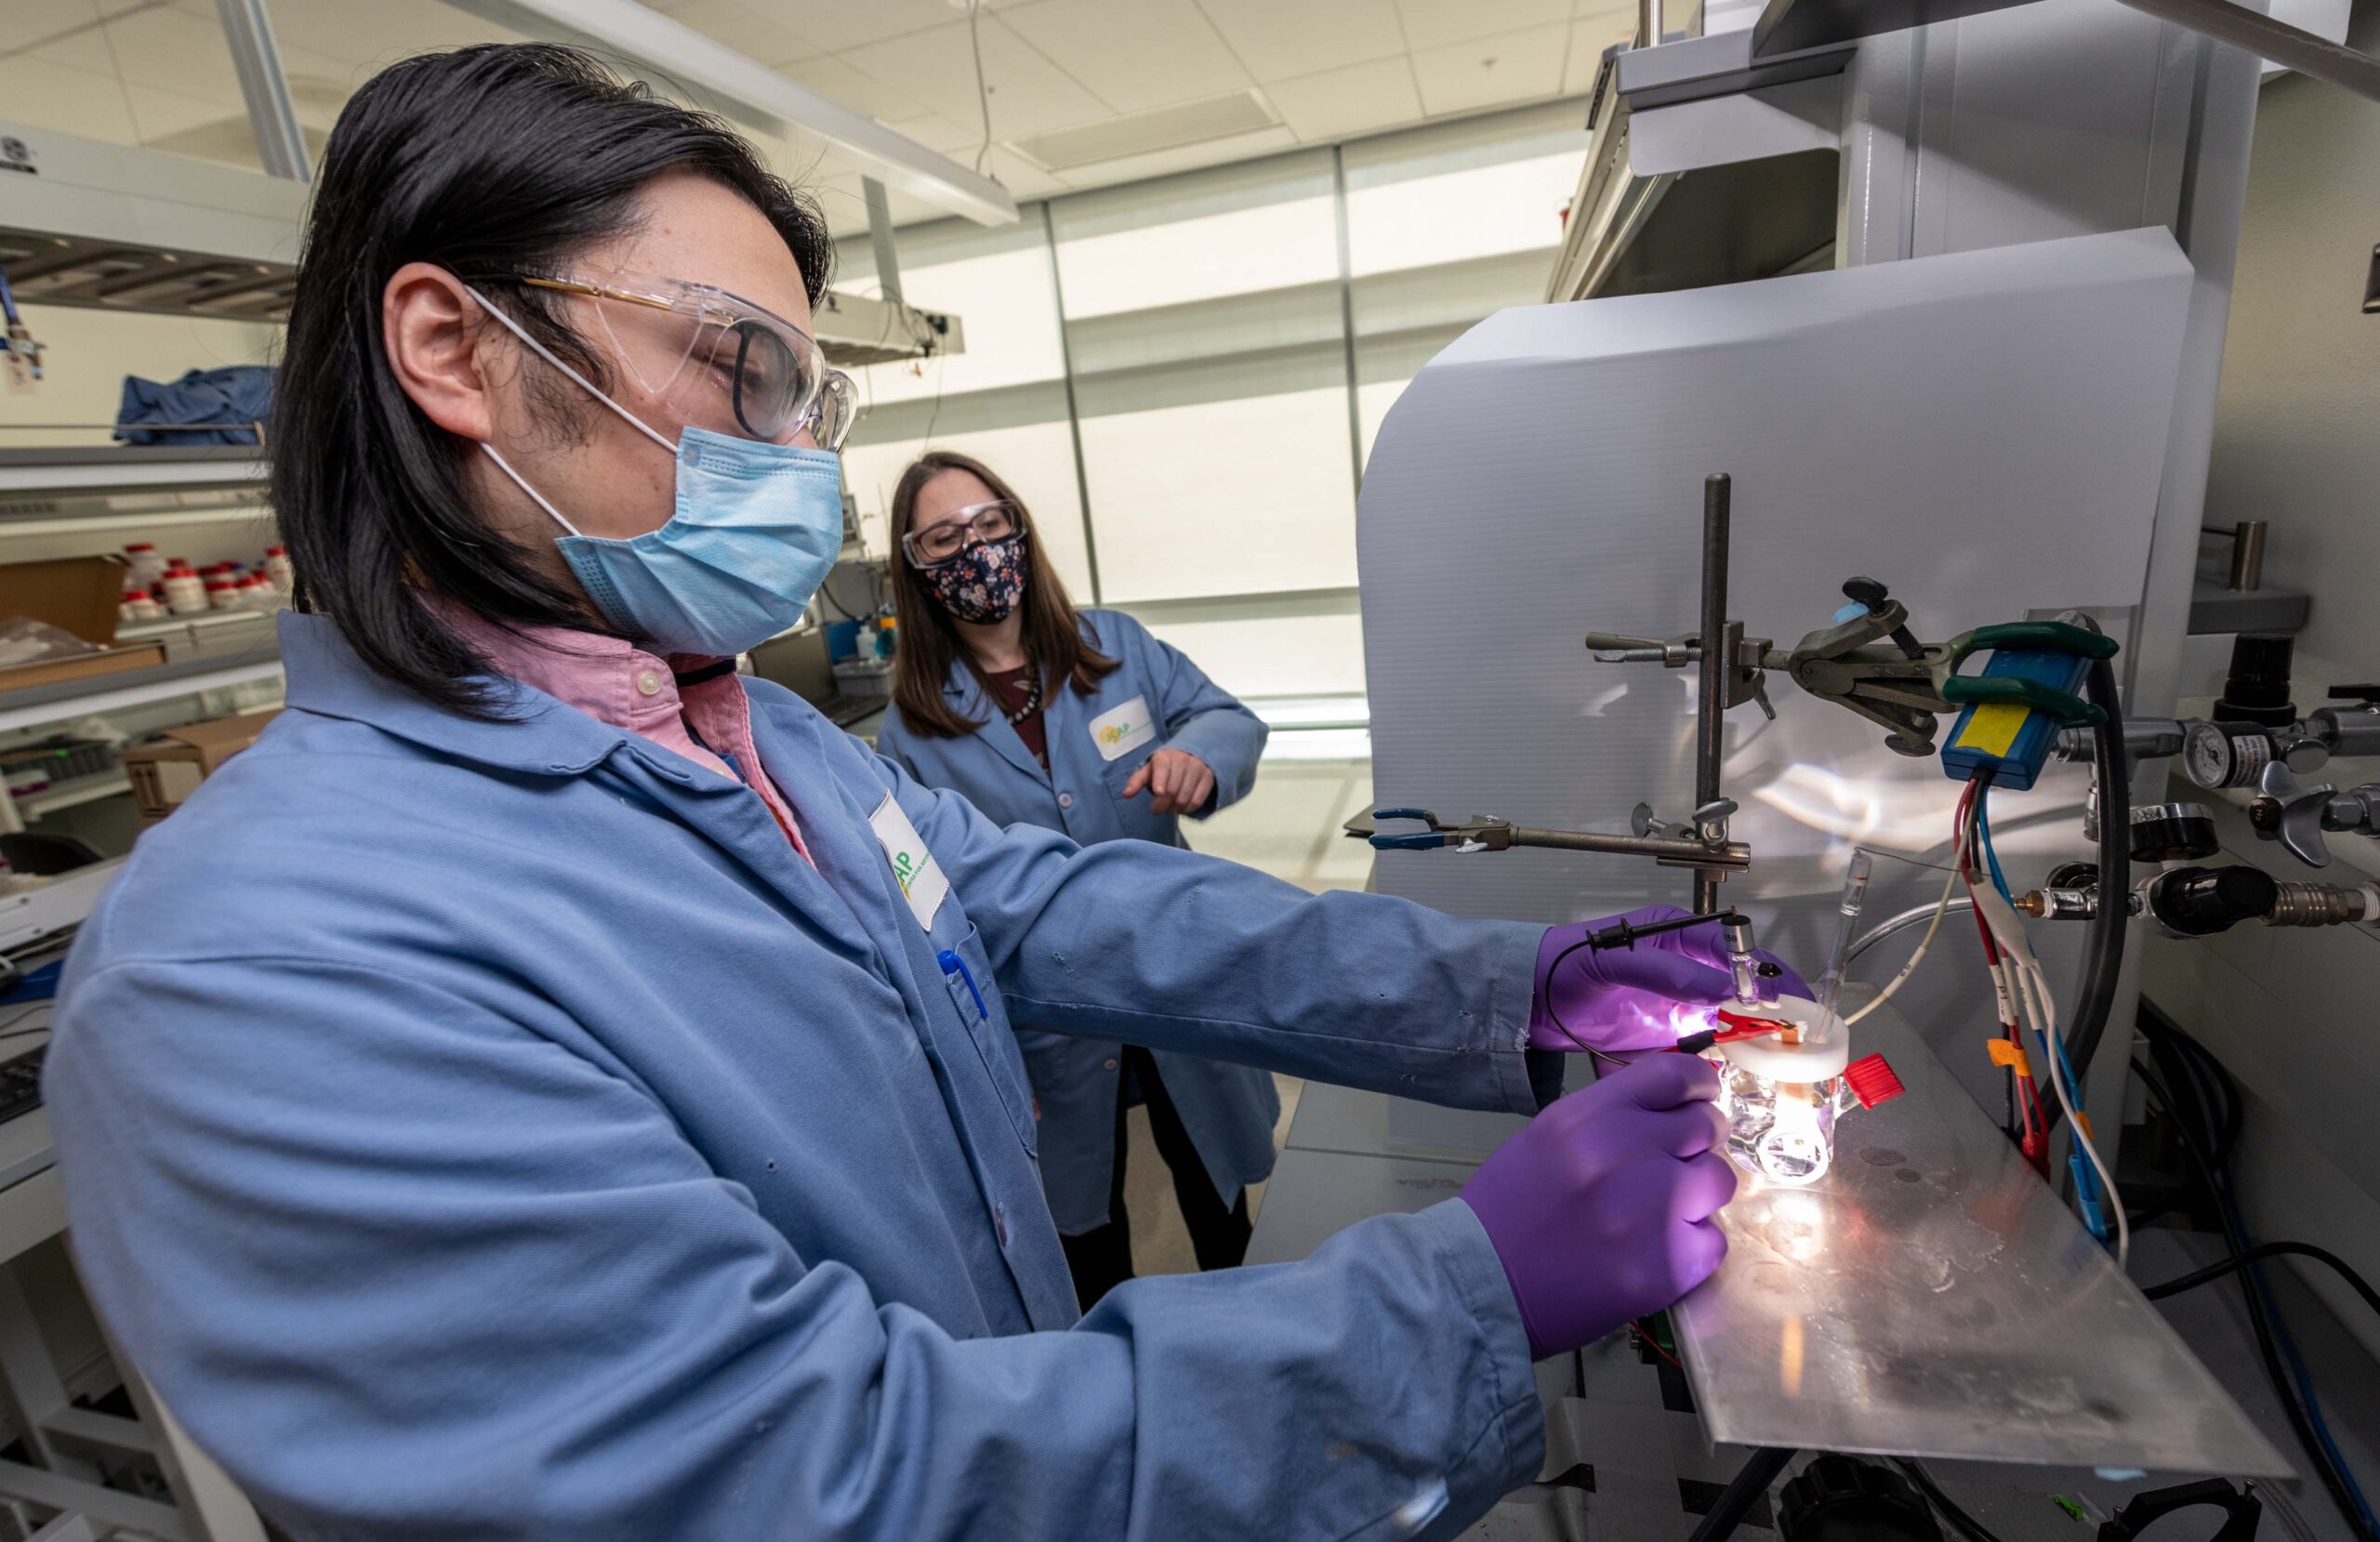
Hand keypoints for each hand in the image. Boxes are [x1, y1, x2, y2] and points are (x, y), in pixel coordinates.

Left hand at [1121, 748, 1215, 814]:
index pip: (1163, 769)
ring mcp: (1197, 768)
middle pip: (1172, 790)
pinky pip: (1198, 800)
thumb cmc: (1162, 768)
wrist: (1188, 756)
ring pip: (1185, 797)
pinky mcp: (1208, 777)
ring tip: (1168, 808)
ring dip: (1174, 809)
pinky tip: (1181, 808)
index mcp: (1164, 757)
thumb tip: (1126, 795)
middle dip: (1162, 805)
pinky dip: (1188, 809)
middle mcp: (1183, 760)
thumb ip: (1136, 782)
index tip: (1158, 793)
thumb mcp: (1147, 771)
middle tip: (1155, 810)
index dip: (1161, 782)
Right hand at [1461, 1054, 1735, 1358]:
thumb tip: (1667, 1109)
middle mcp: (1627, 1152)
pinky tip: (1654, 1253)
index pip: (1673, 1075)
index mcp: (1589, 1117)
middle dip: (1698, 1141)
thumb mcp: (1549, 1137)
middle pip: (1706, 1125)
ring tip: (1662, 1212)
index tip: (1702, 1095)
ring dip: (1697, 1194)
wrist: (1485, 1284)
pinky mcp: (1673, 1263)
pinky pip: (1714, 1239)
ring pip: (1719, 1180)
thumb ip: (1608, 1117)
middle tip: (1676, 1163)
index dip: (1698, 1083)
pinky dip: (1692, 1246)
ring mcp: (1655, 1210)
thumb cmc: (1510, 1208)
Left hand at [1529, 906, 1812, 1055]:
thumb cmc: (1565, 964)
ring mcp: (1678, 1007)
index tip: (1791, 1002)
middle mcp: (1687, 971)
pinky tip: (1731, 1082)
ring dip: (1751, 1044)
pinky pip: (1700, 1053)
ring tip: (1779, 1066)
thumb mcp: (1613, 960)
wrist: (1526, 999)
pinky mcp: (1664, 1040)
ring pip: (1729, 1025)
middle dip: (1773, 1014)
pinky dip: (1717, 1067)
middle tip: (1800, 1041)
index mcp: (1679, 937)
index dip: (1769, 975)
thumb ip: (1666, 972)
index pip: (1739, 951)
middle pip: (1744, 991)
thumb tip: (1723, 988)